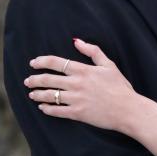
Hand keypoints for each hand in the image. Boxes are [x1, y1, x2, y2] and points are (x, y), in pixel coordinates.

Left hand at [24, 38, 142, 132]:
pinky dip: (47, 108)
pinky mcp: (77, 113)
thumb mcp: (109, 65)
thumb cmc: (120, 87)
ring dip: (37, 94)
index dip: (42, 62)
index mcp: (83, 70)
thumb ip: (93, 51)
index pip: (56, 62)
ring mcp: (76, 99)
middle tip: (28, 80)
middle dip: (34, 79)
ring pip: (49, 95)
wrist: (128, 110)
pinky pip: (56, 111)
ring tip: (31, 94)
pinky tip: (42, 107)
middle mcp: (77, 84)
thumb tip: (76, 41)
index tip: (33, 63)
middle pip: (48, 79)